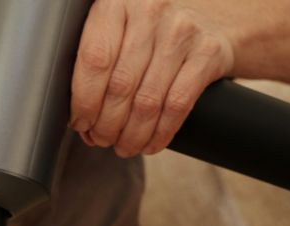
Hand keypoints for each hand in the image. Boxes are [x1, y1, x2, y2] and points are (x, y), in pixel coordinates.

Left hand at [68, 0, 234, 157]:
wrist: (210, 20)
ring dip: (131, 135)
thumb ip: (97, 61)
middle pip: (120, 85)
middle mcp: (150, 10)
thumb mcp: (118, 29)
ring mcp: (181, 31)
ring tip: (123, 146)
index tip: (80, 123)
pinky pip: (177, 105)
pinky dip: (160, 133)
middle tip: (102, 139)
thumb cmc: (150, 31)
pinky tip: (149, 144)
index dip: (84, 102)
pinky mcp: (207, 53)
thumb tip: (80, 120)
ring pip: (147, 101)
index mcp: (116, 2)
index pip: (95, 60)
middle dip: (107, 124)